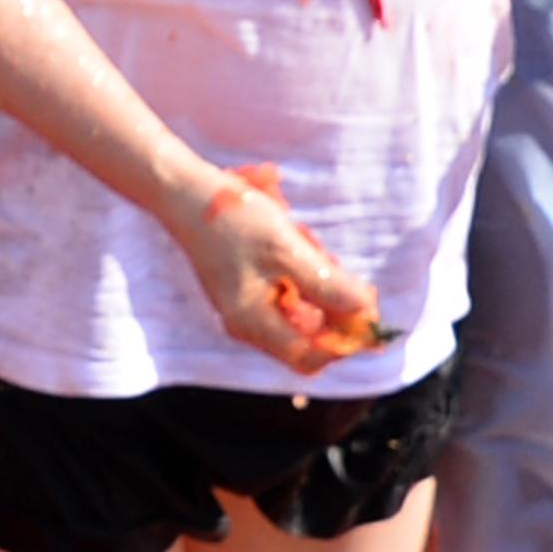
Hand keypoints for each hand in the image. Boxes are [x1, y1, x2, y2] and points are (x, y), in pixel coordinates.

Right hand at [164, 163, 383, 375]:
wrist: (185, 193)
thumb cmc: (233, 220)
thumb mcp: (287, 250)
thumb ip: (328, 286)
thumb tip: (366, 313)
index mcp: (254, 323)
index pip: (312, 358)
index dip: (345, 341)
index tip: (367, 308)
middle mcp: (247, 325)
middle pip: (308, 338)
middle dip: (332, 307)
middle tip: (336, 265)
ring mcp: (244, 308)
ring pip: (300, 315)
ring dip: (317, 287)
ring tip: (308, 244)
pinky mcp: (244, 290)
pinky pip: (285, 297)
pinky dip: (300, 277)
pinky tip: (296, 244)